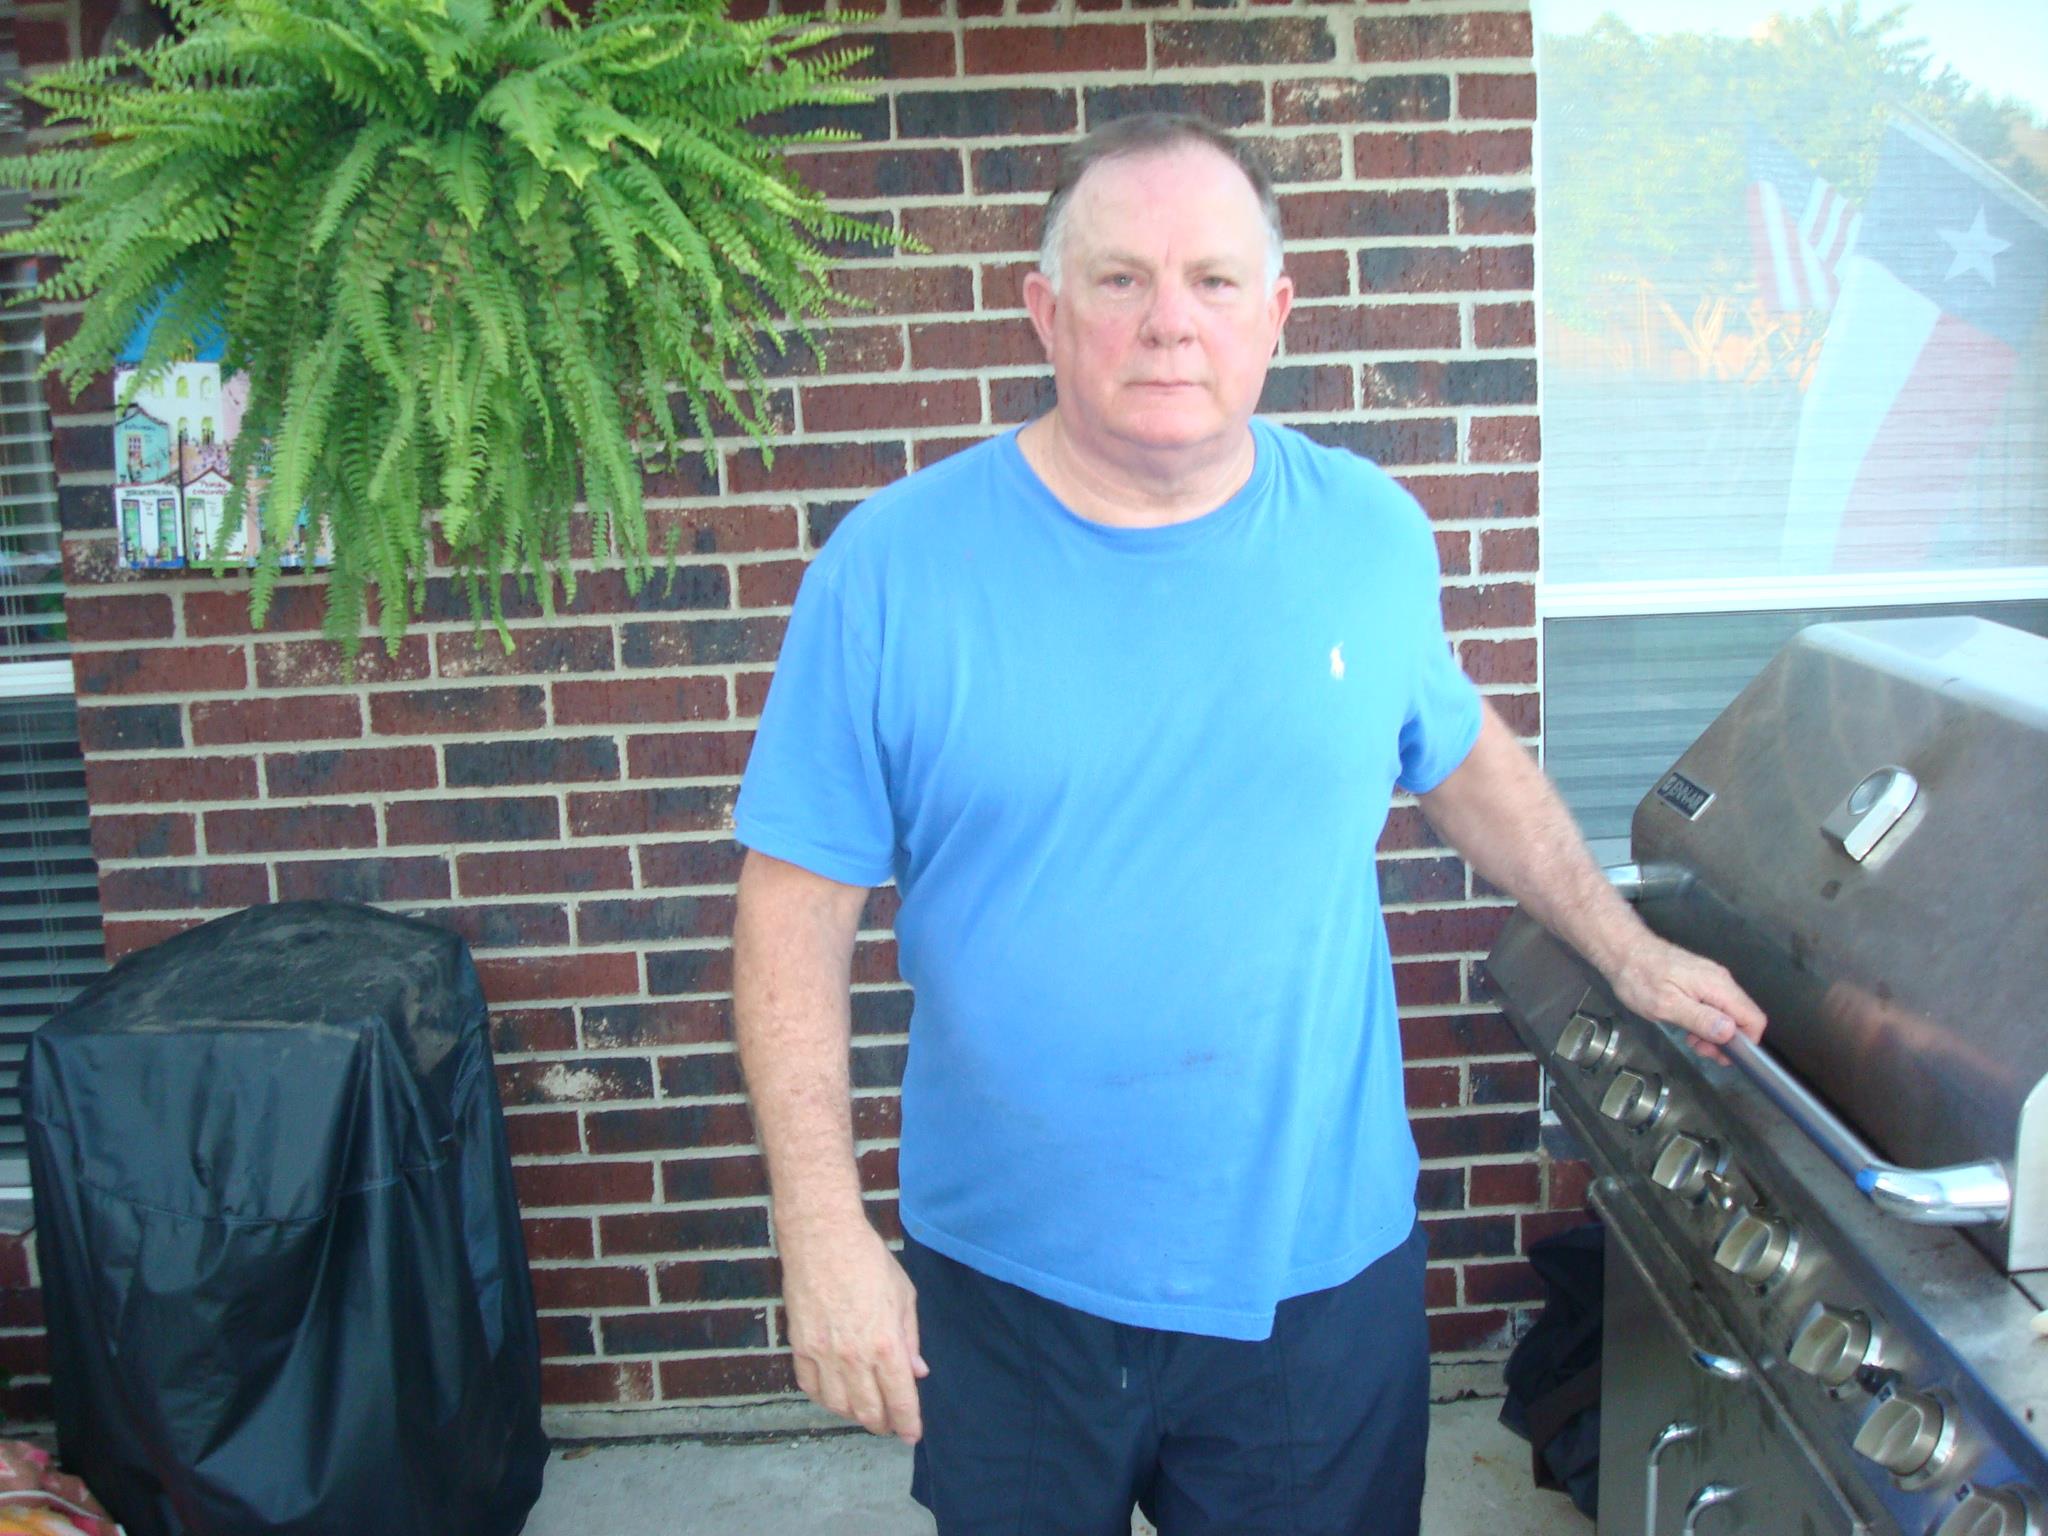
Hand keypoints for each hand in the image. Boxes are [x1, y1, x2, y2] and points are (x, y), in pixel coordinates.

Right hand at [779, 1218, 928, 1443]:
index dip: (908, 1423)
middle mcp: (854, 1356)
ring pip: (838, 1406)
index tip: (911, 1434)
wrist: (823, 1238)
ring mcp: (823, 1354)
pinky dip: (825, 1398)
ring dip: (854, 1414)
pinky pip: (811, 1388)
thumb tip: (917, 1373)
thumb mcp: (903, 1296)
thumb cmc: (869, 1261)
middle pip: (869, 1411)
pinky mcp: (800, 1347)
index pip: (900, 1399)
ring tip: (865, 1409)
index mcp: (886, 1344)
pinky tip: (836, 1393)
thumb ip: (910, 1339)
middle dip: (883, 1424)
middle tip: (890, 1424)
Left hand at [1607, 930, 1766, 1063]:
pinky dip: (1706, 1021)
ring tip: (1691, 1039)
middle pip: (1743, 1018)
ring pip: (1728, 1014)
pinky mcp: (1700, 981)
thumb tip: (1729, 1032)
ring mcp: (1711, 979)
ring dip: (1714, 1032)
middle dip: (1726, 1040)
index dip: (1745, 1042)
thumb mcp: (1666, 1005)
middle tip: (1700, 1048)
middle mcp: (1720, 981)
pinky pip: (1715, 1006)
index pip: (1753, 1018)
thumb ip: (1700, 1018)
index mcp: (1717, 986)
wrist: (1624, 951)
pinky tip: (1688, 1026)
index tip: (1724, 1055)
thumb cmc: (1639, 977)